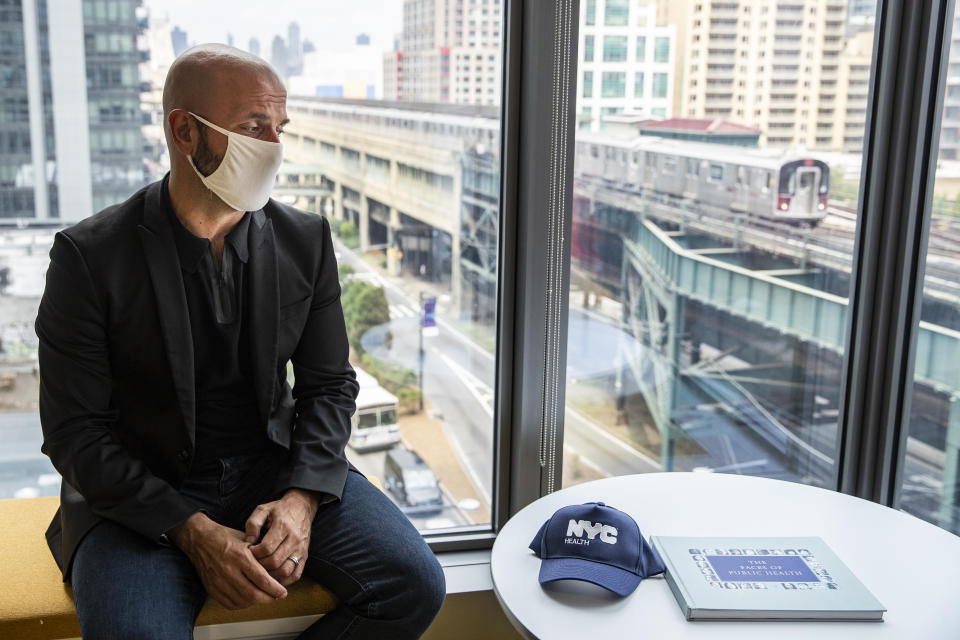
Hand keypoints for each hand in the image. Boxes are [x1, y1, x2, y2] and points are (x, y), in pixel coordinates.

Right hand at [168, 512, 287, 608]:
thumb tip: (277, 570)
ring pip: (243, 601)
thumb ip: (260, 555)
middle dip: (269, 598)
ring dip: (256, 602)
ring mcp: (219, 582)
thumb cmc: (225, 537)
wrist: (200, 540)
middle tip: (277, 596)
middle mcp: (229, 571)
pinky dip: (242, 604)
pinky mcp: (212, 589)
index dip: (275, 589)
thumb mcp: (246, 540)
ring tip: (264, 596)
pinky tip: (249, 598)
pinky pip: (230, 604)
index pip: (262, 580)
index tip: (283, 592)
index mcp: (240, 557)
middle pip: (253, 594)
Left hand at [245, 489, 319, 586]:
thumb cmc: (279, 509)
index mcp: (283, 526)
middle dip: (260, 566)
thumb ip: (253, 524)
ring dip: (271, 576)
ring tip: (261, 572)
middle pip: (275, 561)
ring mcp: (301, 549)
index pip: (267, 548)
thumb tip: (248, 542)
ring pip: (285, 571)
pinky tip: (273, 578)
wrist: (302, 507)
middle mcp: (295, 539)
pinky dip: (284, 581)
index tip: (248, 552)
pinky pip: (295, 575)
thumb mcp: (263, 509)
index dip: (254, 554)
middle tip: (251, 564)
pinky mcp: (305, 556)